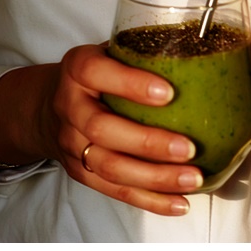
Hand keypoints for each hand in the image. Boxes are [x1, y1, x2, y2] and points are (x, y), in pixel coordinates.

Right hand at [0, 45, 202, 215]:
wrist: (47, 106)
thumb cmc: (95, 74)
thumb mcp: (110, 51)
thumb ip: (142, 51)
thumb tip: (203, 48)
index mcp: (78, 68)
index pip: (98, 73)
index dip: (132, 84)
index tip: (168, 93)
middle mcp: (70, 105)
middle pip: (103, 130)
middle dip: (148, 143)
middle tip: (188, 148)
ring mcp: (72, 143)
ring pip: (109, 167)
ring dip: (154, 178)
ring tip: (192, 178)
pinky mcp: (80, 172)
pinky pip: (114, 191)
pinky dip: (149, 200)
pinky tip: (179, 202)